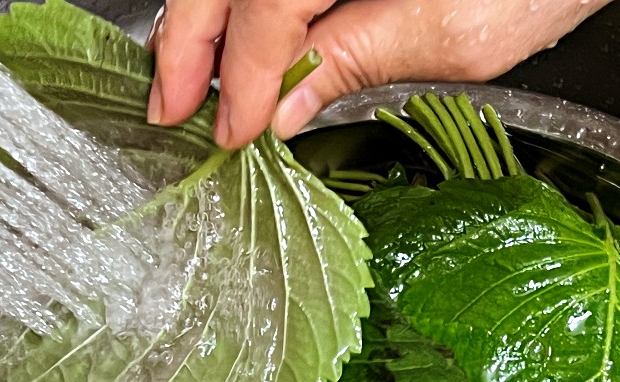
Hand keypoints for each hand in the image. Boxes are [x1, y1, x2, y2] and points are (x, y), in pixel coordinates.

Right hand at [147, 0, 616, 147]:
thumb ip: (353, 61)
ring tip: (186, 78)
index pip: (264, 4)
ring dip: (203, 19)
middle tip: (169, 107)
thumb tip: (280, 107)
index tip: (228, 131)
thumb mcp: (451, 35)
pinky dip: (242, 6)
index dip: (237, 73)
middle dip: (188, 39)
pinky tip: (233, 43)